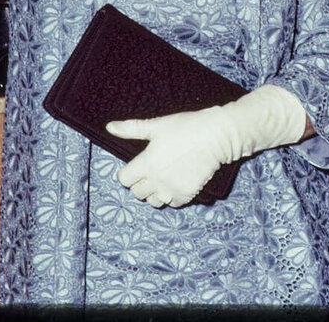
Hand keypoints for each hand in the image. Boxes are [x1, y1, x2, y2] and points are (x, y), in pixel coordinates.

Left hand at [108, 84, 306, 206]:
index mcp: (146, 163)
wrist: (218, 136)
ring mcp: (171, 190)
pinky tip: (177, 182)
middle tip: (152, 170)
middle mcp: (156, 180)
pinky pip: (171, 204)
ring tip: (164, 178)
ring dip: (155, 192)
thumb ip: (132, 128)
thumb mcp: (158, 125)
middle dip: (141, 182)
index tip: (138, 165)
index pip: (124, 179)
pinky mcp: (186, 195)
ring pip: (152, 201)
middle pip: (136, 192)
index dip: (129, 172)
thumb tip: (110, 127)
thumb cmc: (188, 127)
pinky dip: (171, 196)